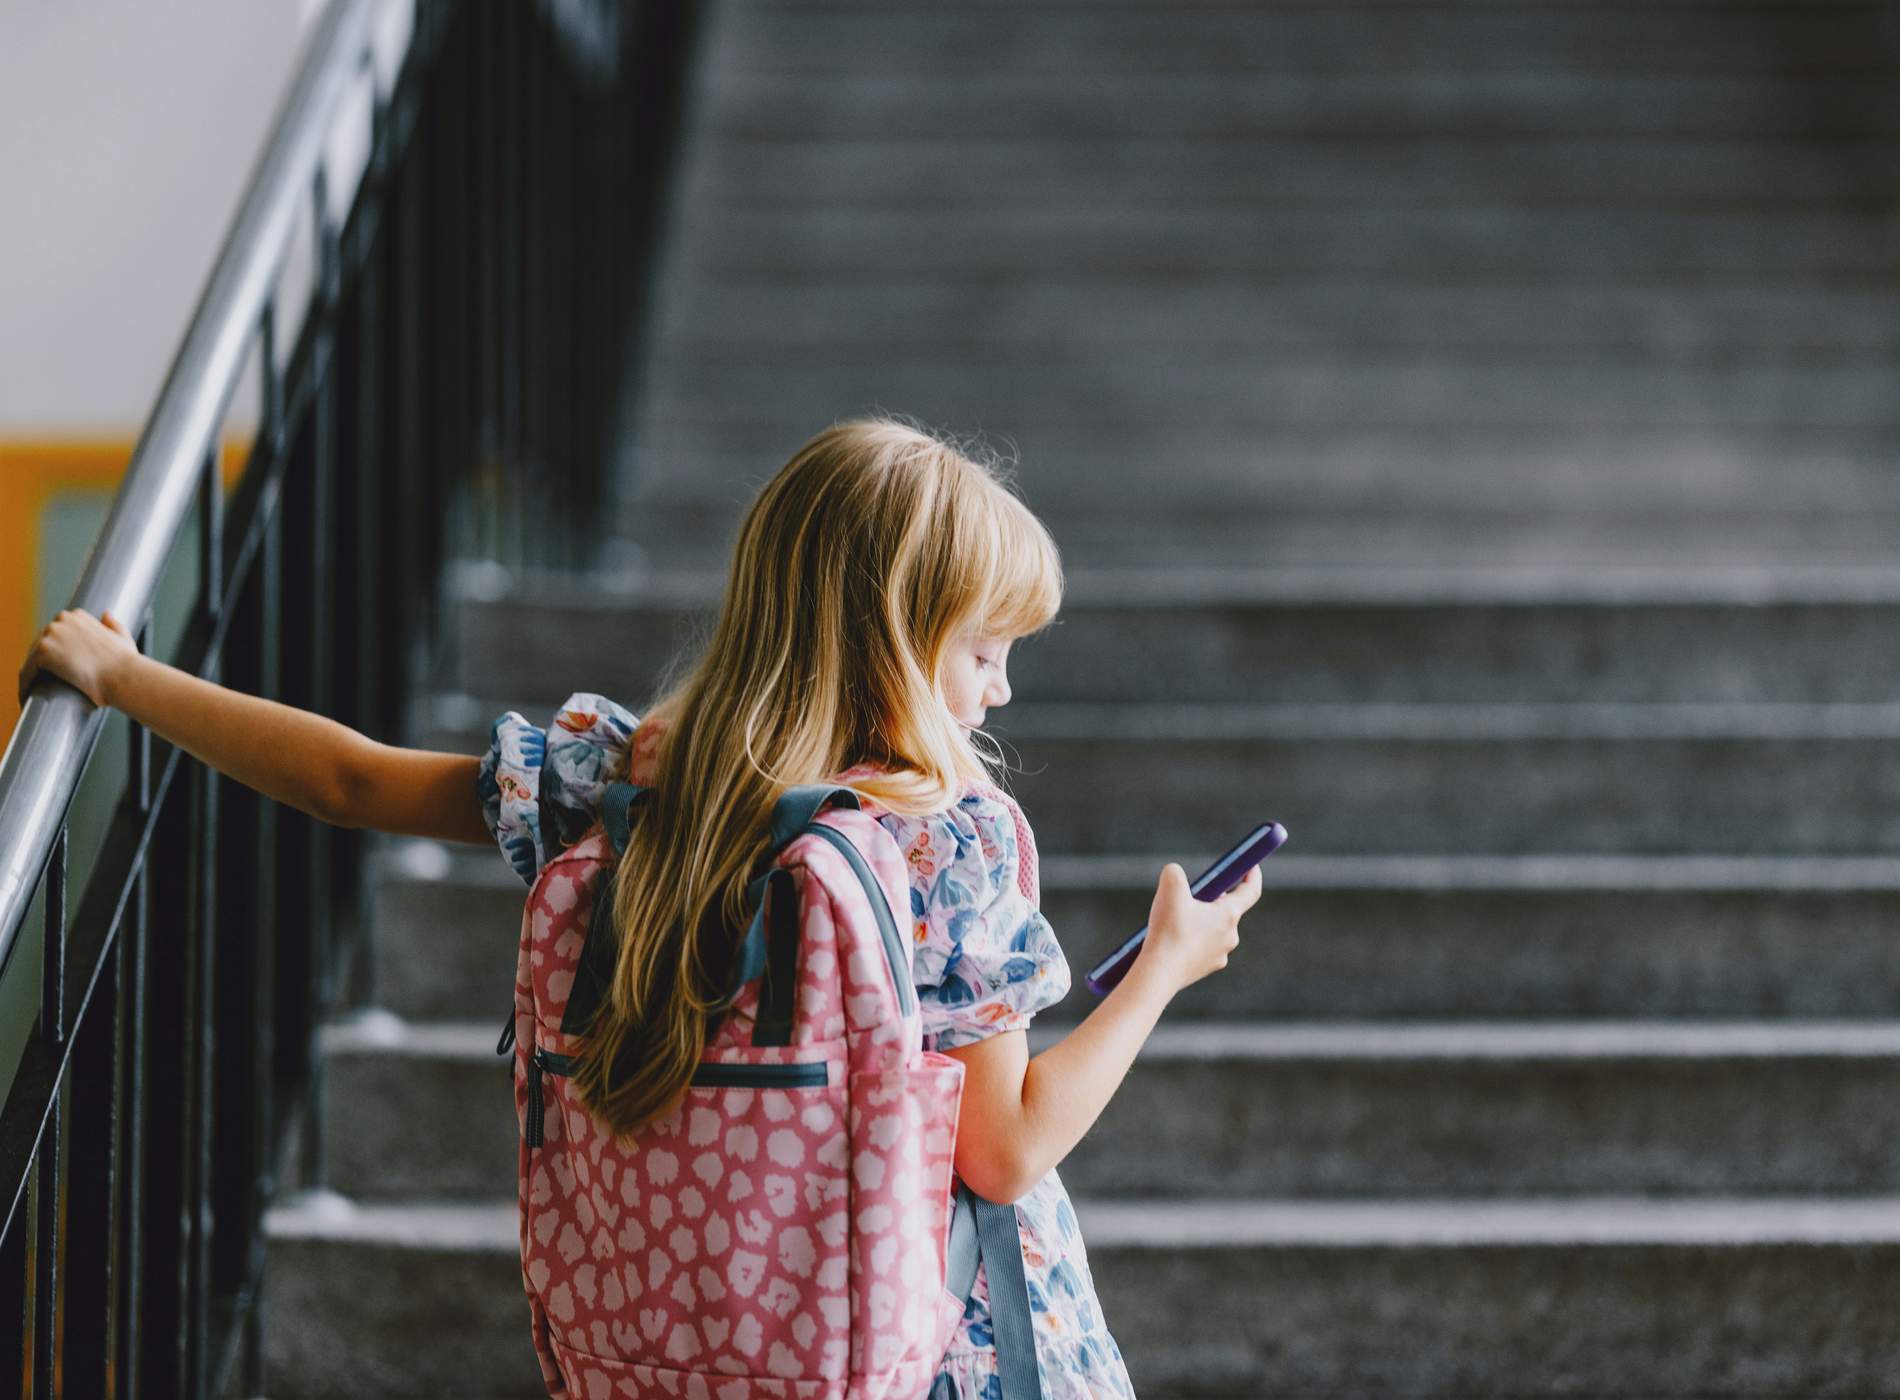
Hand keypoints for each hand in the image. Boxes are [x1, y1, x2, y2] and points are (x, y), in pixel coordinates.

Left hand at [18, 608, 139, 709]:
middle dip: (43, 661)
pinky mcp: (43, 651)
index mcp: (78, 615)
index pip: (56, 632)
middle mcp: (62, 619)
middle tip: (48, 681)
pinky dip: (26, 683)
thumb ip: (113, 625)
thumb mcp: (123, 637)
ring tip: (38, 691)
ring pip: (33, 657)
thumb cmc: (126, 663)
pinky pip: (28, 670)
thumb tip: (106, 615)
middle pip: (42, 642)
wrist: (123, 677)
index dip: (57, 650)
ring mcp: (51, 634)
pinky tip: (28, 695)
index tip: (59, 666)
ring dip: (33, 673)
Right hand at [1133, 860, 1262, 993]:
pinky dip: (1191, 939)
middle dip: (1213, 898)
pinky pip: (1203, 947)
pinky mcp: (1206, 968)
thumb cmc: (1168, 930)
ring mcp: (1220, 954)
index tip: (1251, 866)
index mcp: (1228, 915)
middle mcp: (1230, 936)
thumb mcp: (1169, 888)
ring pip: (1213, 929)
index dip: (1252, 875)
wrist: (1159, 972)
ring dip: (1200, 920)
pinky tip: (1173, 939)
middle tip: (1192, 893)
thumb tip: (1175, 873)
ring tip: (1175, 919)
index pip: (1250, 891)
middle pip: (1227, 910)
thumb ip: (1175, 872)